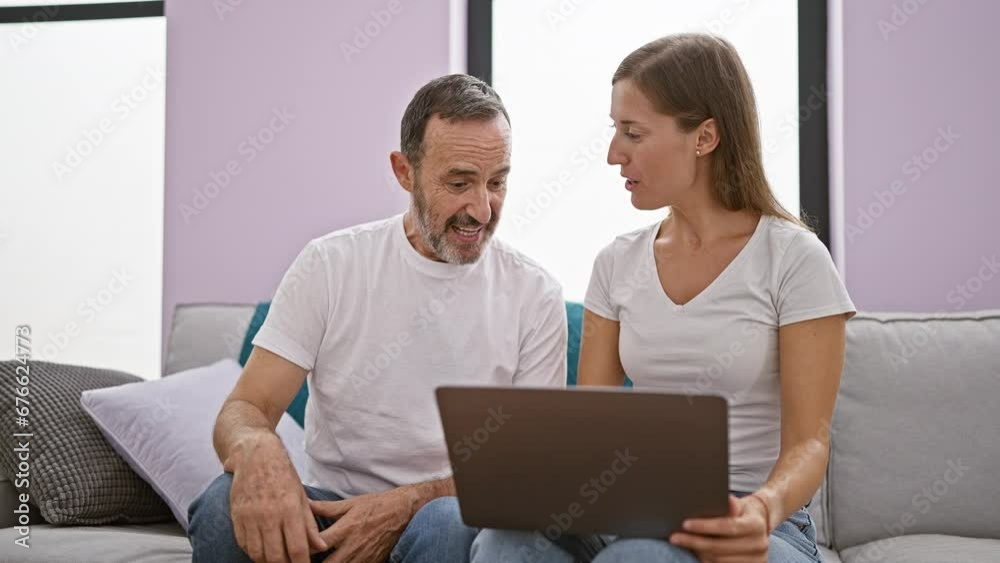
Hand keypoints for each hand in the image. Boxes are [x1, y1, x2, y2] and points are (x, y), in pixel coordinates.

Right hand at [228, 433, 326, 562]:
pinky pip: (244, 544)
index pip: (297, 549)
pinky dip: (253, 552)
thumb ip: (309, 524)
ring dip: (267, 562)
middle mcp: (269, 515)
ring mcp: (250, 516)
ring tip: (277, 560)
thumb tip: (320, 547)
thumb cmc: (283, 474)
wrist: (255, 455)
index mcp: (289, 509)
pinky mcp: (236, 516)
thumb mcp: (301, 496)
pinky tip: (261, 551)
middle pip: (275, 556)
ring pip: (257, 554)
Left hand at [309, 487, 419, 562]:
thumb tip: (305, 504)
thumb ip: (326, 508)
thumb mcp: (351, 503)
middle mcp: (353, 546)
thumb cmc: (376, 505)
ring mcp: (363, 558)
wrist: (404, 512)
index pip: (317, 544)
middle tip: (299, 561)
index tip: (291, 549)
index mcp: (345, 528)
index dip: (302, 548)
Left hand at [669, 494, 769, 562]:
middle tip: (674, 537)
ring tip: (682, 543)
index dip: (705, 526)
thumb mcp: (741, 504)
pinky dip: (706, 560)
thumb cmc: (744, 513)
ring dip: (698, 552)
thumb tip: (727, 499)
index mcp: (756, 526)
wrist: (760, 526)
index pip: (727, 526)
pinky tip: (695, 552)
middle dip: (694, 542)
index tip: (685, 524)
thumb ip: (732, 504)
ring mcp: (756, 560)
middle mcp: (759, 545)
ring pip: (719, 560)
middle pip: (720, 547)